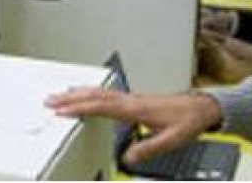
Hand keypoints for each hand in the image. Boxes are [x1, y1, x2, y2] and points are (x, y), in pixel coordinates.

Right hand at [45, 88, 221, 164]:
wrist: (201, 108)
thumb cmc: (187, 121)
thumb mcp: (172, 140)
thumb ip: (149, 148)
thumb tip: (128, 158)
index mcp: (136, 109)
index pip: (102, 107)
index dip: (80, 108)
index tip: (62, 111)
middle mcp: (131, 101)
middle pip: (94, 95)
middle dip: (70, 98)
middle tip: (50, 100)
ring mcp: (131, 98)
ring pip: (99, 92)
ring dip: (77, 93)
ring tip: (59, 95)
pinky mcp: (133, 100)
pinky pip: (106, 93)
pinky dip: (90, 92)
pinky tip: (85, 95)